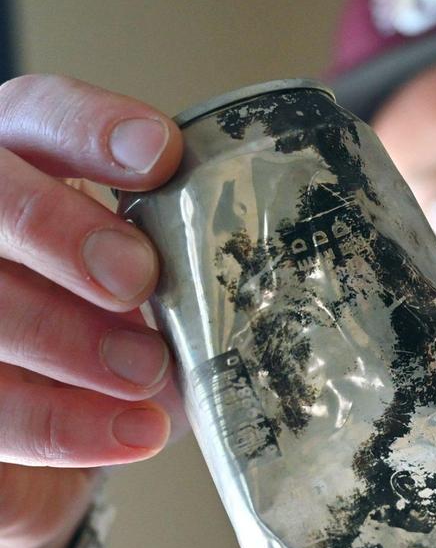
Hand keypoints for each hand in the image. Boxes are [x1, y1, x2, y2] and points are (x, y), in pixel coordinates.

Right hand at [0, 75, 183, 547]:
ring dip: (66, 338)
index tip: (161, 154)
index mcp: (29, 165)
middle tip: (137, 277)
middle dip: (63, 232)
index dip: (90, 129)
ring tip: (149, 370)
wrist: (81, 418)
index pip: (41, 116)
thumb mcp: (169, 273)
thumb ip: (198, 247)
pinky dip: (65, 424)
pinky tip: (135, 431)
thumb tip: (294, 231)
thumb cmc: (132, 320)